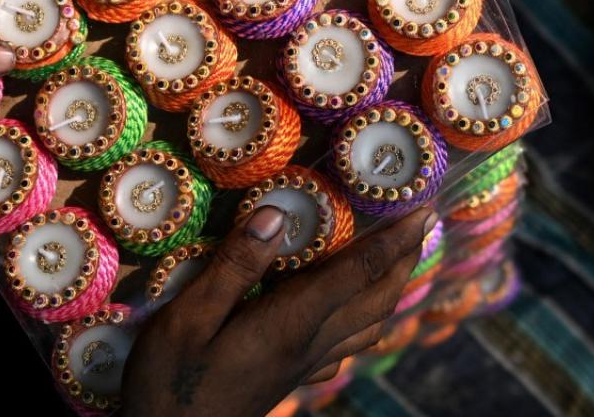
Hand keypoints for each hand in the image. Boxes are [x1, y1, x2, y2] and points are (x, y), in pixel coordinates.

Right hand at [122, 205, 436, 416]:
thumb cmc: (169, 383)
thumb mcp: (187, 319)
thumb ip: (234, 267)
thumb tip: (277, 215)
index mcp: (292, 323)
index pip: (358, 273)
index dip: (394, 239)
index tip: (423, 210)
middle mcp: (310, 344)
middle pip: (377, 299)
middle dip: (404, 260)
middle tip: (421, 224)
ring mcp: (305, 365)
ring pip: (369, 325)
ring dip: (391, 288)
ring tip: (398, 260)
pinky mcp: (292, 377)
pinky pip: (346, 346)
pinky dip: (365, 320)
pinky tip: (353, 313)